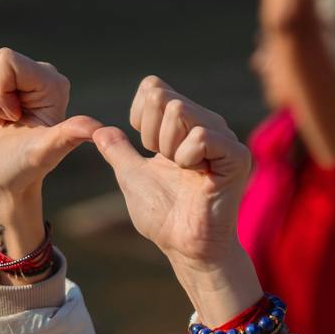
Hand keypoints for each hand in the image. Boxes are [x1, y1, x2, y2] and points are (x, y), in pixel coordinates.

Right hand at [0, 48, 99, 262]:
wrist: (5, 178)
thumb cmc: (25, 167)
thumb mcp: (46, 152)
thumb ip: (68, 135)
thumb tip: (99, 130)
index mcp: (52, 82)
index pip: (6, 59)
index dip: (0, 91)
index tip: (15, 117)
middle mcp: (38, 72)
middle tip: (8, 121)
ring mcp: (18, 74)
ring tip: (1, 120)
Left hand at [91, 76, 262, 320]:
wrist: (185, 246)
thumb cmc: (163, 214)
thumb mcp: (131, 176)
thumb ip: (116, 150)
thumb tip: (97, 130)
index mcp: (184, 124)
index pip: (153, 87)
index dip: (139, 119)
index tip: (151, 151)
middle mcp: (206, 122)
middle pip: (162, 96)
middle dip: (151, 135)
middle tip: (168, 164)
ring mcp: (223, 137)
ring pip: (179, 110)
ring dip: (169, 148)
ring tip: (184, 171)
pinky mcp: (236, 155)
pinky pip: (201, 135)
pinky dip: (188, 158)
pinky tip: (197, 176)